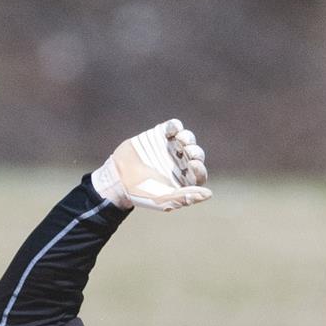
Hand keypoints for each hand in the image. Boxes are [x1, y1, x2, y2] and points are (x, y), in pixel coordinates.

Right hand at [91, 119, 210, 210]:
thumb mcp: (162, 200)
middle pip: (196, 154)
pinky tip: (171, 131)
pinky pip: (173, 127)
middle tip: (187, 152)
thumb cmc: (140, 194)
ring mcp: (170, 148)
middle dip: (195, 152)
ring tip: (180, 140)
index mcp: (183, 180)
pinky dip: (175, 126)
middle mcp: (180, 163)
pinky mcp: (159, 136)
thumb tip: (208, 194)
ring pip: (187, 139)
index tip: (192, 165)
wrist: (117, 179)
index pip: (199, 173)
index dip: (199, 168)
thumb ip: (185, 198)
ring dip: (187, 138)